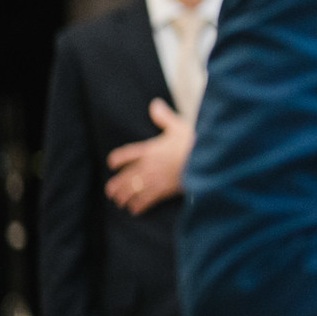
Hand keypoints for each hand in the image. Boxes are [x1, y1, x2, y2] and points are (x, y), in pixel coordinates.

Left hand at [105, 99, 193, 214]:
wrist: (206, 157)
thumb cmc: (193, 141)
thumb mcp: (179, 126)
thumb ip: (164, 117)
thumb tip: (155, 104)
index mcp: (150, 149)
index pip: (127, 154)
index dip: (118, 159)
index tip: (111, 164)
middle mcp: (148, 165)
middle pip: (126, 176)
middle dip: (116, 185)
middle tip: (110, 192)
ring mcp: (155, 178)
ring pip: (132, 190)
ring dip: (124, 197)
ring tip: (119, 202)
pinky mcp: (164, 190)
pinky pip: (146, 200)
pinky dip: (138, 206)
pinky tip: (134, 211)